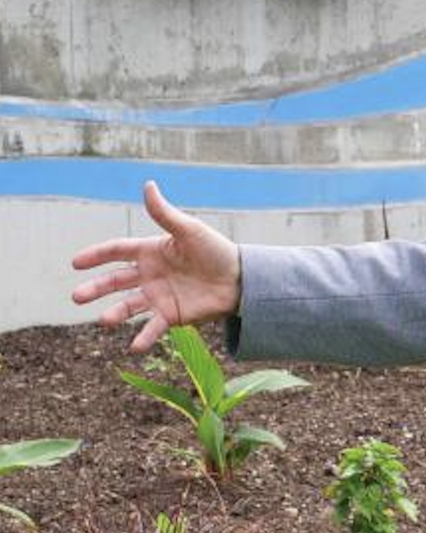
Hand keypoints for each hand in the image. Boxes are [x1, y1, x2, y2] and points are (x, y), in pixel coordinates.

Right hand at [70, 181, 242, 351]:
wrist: (242, 279)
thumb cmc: (216, 250)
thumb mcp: (190, 230)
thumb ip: (165, 213)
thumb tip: (148, 185)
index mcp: (151, 251)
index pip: (117, 252)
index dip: (96, 256)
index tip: (76, 263)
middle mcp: (150, 275)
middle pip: (115, 281)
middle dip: (96, 289)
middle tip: (76, 297)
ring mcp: (158, 296)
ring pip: (129, 306)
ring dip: (115, 314)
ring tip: (103, 320)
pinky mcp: (172, 315)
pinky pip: (153, 327)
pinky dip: (144, 337)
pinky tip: (134, 347)